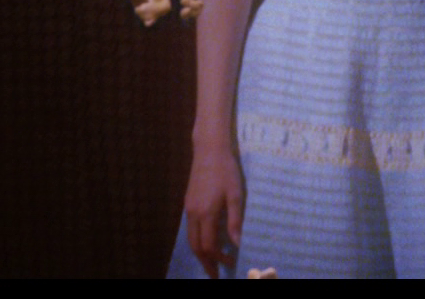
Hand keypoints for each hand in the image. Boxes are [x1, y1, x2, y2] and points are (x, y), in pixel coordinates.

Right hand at [184, 147, 244, 277]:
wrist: (209, 150)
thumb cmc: (226, 171)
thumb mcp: (235, 195)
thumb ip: (235, 221)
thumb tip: (237, 244)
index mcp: (206, 213)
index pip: (208, 246)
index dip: (218, 258)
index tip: (230, 264)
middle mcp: (193, 214)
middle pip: (195, 246)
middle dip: (205, 262)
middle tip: (215, 274)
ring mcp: (188, 208)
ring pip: (190, 238)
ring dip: (200, 252)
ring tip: (212, 261)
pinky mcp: (188, 202)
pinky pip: (190, 228)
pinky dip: (198, 240)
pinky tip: (208, 240)